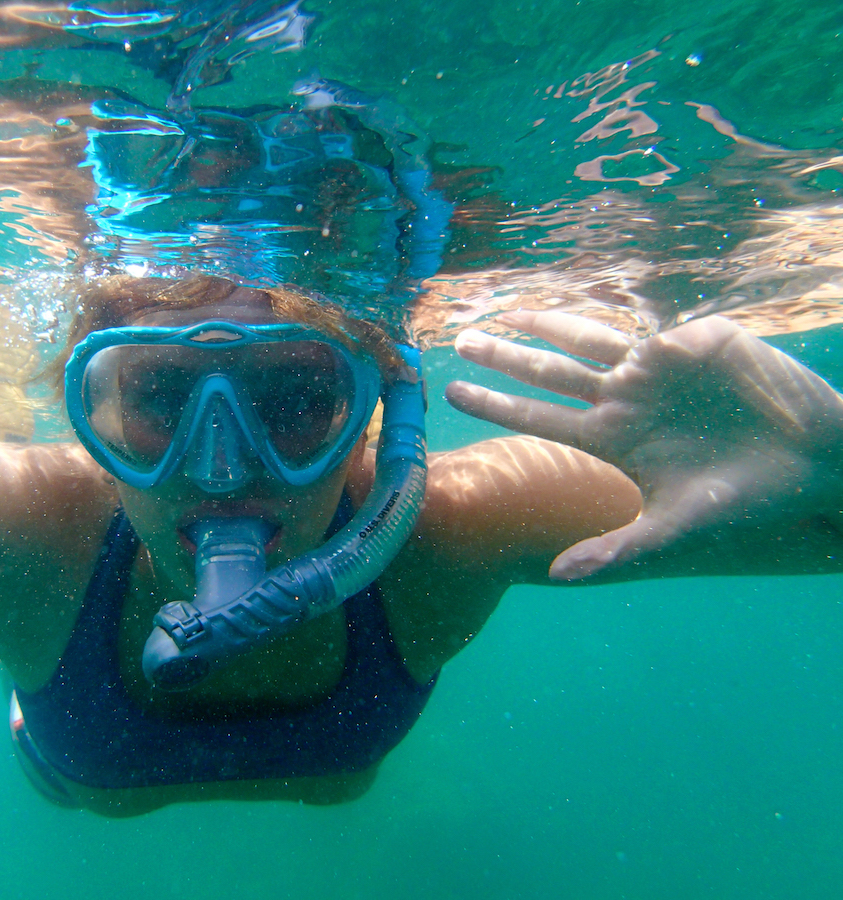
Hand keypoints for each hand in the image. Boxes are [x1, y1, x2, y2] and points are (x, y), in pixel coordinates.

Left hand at [445, 310, 842, 579]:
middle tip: (460, 338)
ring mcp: (660, 368)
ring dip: (547, 321)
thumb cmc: (749, 499)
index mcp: (615, 437)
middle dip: (507, 354)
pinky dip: (615, 313)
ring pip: (589, 337)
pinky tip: (575, 295)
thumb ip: (617, 551)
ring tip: (506, 306)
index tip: (453, 392)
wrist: (821, 467)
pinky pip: (651, 325)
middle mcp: (627, 398)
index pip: (540, 416)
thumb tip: (556, 577)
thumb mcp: (677, 529)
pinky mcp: (698, 341)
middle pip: (551, 371)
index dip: (496, 403)